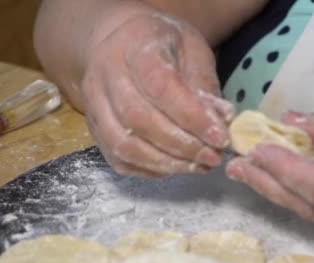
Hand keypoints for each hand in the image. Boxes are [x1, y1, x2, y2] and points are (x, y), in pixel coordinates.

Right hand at [81, 12, 233, 176]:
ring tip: (198, 166)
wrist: (119, 42)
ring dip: (166, 162)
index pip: (160, 86)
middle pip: (138, 119)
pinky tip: (176, 167)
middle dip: (181, 145)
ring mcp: (93, 104)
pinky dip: (150, 169)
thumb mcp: (192, 49)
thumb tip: (220, 121)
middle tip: (212, 156)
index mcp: (134, 46)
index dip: (191, 116)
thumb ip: (204, 84)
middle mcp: (105, 74)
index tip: (219, 136)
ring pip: (124, 144)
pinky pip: (118, 159)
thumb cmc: (162, 45)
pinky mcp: (94, 128)